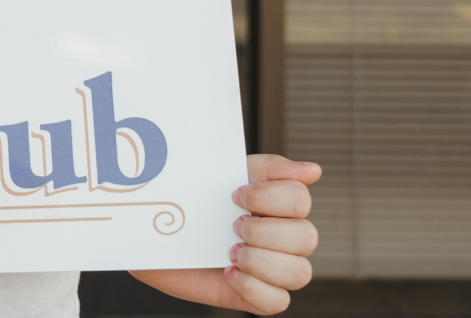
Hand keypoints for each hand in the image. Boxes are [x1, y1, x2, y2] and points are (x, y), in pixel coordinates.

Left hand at [129, 154, 320, 314]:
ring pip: (300, 273)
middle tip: (233, 225)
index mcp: (281, 206)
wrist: (156, 235)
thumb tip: (314, 171)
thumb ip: (269, 168)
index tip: (235, 194)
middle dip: (263, 230)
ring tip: (230, 252)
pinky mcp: (259, 296)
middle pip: (307, 237)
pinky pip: (277, 302)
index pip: (301, 199)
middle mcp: (286, 239)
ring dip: (260, 260)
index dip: (268, 197)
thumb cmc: (194, 203)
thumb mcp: (225, 174)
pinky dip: (252, 287)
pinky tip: (228, 273)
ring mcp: (275, 270)